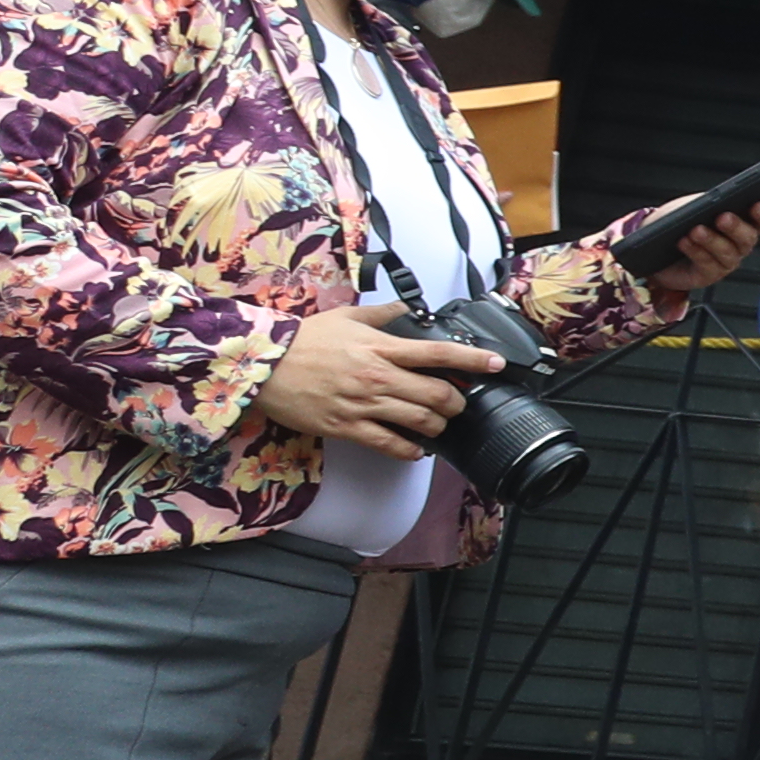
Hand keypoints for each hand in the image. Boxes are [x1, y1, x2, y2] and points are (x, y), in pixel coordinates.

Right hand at [250, 299, 503, 451]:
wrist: (264, 366)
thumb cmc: (303, 341)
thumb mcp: (346, 317)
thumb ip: (382, 314)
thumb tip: (405, 309)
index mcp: (381, 348)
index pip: (438, 353)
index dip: (473, 360)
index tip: (495, 364)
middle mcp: (378, 377)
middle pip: (437, 394)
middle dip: (456, 401)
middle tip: (458, 402)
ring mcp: (364, 404)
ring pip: (419, 421)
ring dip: (436, 425)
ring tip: (437, 423)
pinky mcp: (347, 427)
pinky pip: (388, 444)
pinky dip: (409, 450)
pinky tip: (415, 449)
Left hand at [637, 202, 759, 305]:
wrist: (654, 242)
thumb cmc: (679, 219)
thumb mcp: (696, 203)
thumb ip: (711, 202)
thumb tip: (718, 203)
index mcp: (744, 221)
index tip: (758, 206)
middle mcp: (740, 243)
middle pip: (750, 238)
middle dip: (736, 227)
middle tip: (723, 217)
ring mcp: (726, 261)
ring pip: (728, 252)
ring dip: (712, 240)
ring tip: (696, 230)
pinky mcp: (709, 275)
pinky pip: (707, 264)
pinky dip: (696, 251)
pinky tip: (685, 241)